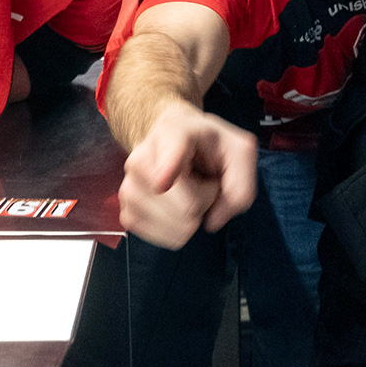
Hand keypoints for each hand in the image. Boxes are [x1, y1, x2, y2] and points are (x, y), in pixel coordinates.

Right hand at [119, 100, 255, 249]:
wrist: (176, 141)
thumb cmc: (209, 145)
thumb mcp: (240, 152)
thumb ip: (240, 187)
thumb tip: (212, 221)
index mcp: (174, 130)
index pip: (169, 150)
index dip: (167, 169)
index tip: (163, 183)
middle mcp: (143, 155)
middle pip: (185, 205)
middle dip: (205, 202)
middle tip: (203, 182)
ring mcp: (129, 183)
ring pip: (171, 223)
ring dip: (190, 218)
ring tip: (189, 192)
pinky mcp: (125, 208)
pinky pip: (156, 236)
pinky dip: (174, 233)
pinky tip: (176, 212)